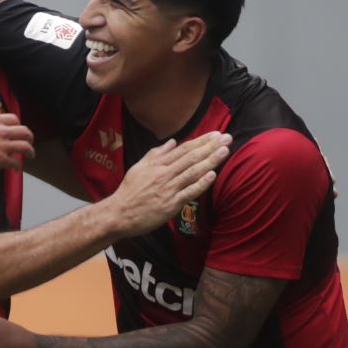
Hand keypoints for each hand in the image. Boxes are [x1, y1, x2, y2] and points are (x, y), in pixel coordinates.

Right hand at [0, 113, 34, 176]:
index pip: (14, 119)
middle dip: (29, 137)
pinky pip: (15, 162)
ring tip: (31, 155)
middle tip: (29, 142)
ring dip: (30, 151)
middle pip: (24, 132)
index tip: (17, 130)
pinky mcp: (0, 160)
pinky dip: (18, 166)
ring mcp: (2, 146)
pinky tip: (16, 169)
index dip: (18, 125)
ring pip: (25, 147)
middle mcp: (0, 131)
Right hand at [104, 131, 229, 237]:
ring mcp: (169, 189)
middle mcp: (165, 174)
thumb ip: (156, 154)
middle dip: (211, 147)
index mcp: (158, 164)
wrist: (120, 213)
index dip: (201, 141)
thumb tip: (172, 142)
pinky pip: (189, 192)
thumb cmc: (130, 191)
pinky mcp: (171, 204)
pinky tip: (212, 175)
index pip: (184, 149)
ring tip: (225, 151)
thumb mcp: (139, 167)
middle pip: (191, 157)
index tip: (216, 134)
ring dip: (210, 161)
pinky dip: (201, 183)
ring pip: (193, 172)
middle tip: (227, 138)